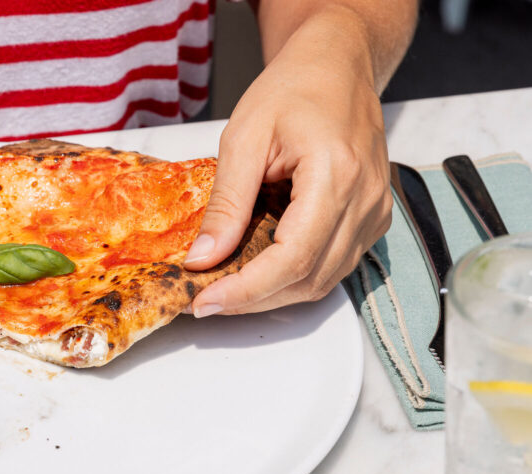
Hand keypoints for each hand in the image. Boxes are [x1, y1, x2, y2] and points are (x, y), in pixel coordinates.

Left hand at [183, 11, 392, 316]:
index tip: (204, 302)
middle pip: (307, 280)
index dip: (245, 290)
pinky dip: (291, 277)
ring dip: (270, 294)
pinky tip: (256, 269)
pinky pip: (332, 266)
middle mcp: (365, 200)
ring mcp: (374, 212)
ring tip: (224, 288)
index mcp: (336, 174)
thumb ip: (227, 203)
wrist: (337, 67)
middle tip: (204, 300)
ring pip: (322, 281)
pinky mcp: (371, 218)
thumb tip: (204, 257)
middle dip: (251, 299)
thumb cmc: (295, 88)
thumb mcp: (244, 137)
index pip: (291, 259)